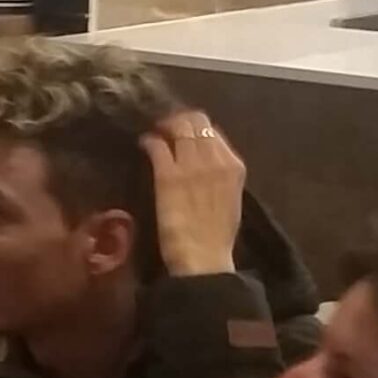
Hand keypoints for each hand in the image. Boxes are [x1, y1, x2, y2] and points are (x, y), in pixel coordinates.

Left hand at [143, 111, 244, 277]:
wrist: (204, 255)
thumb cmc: (216, 231)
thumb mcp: (230, 195)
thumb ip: (220, 171)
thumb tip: (204, 154)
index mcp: (233, 165)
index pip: (213, 130)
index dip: (194, 126)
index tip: (182, 131)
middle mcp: (215, 159)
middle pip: (194, 122)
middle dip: (177, 121)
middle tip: (164, 127)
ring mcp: (191, 165)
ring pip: (176, 128)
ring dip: (162, 127)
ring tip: (154, 133)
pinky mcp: (168, 175)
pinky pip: (156, 145)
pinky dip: (148, 141)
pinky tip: (144, 144)